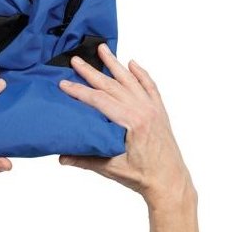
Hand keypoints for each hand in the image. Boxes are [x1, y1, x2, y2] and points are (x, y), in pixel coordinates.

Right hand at [58, 44, 194, 210]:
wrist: (170, 183)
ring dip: (115, 64)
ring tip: (102, 49)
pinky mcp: (159, 111)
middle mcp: (144, 110)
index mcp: (132, 122)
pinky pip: (150, 87)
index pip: (100, 100)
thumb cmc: (144, 177)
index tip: (64, 83)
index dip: (79, 91)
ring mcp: (153, 108)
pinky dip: (141, 74)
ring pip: (130, 80)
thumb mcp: (112, 169)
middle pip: (112, 85)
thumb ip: (85, 160)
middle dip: (92, 72)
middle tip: (76, 60)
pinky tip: (132, 64)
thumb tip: (61, 156)